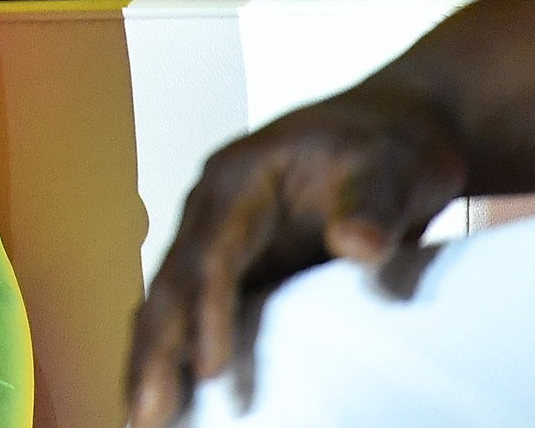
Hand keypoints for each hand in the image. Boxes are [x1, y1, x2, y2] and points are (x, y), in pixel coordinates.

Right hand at [126, 83, 466, 427]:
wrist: (396, 134)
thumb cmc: (392, 148)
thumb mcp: (393, 167)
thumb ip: (373, 205)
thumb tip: (358, 245)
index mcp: (237, 180)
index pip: (212, 254)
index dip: (209, 314)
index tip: (213, 372)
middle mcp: (211, 211)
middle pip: (170, 284)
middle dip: (155, 351)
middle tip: (145, 416)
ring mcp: (217, 240)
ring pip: (167, 304)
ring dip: (152, 360)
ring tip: (138, 421)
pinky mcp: (234, 269)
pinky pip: (190, 315)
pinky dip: (173, 355)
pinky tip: (167, 397)